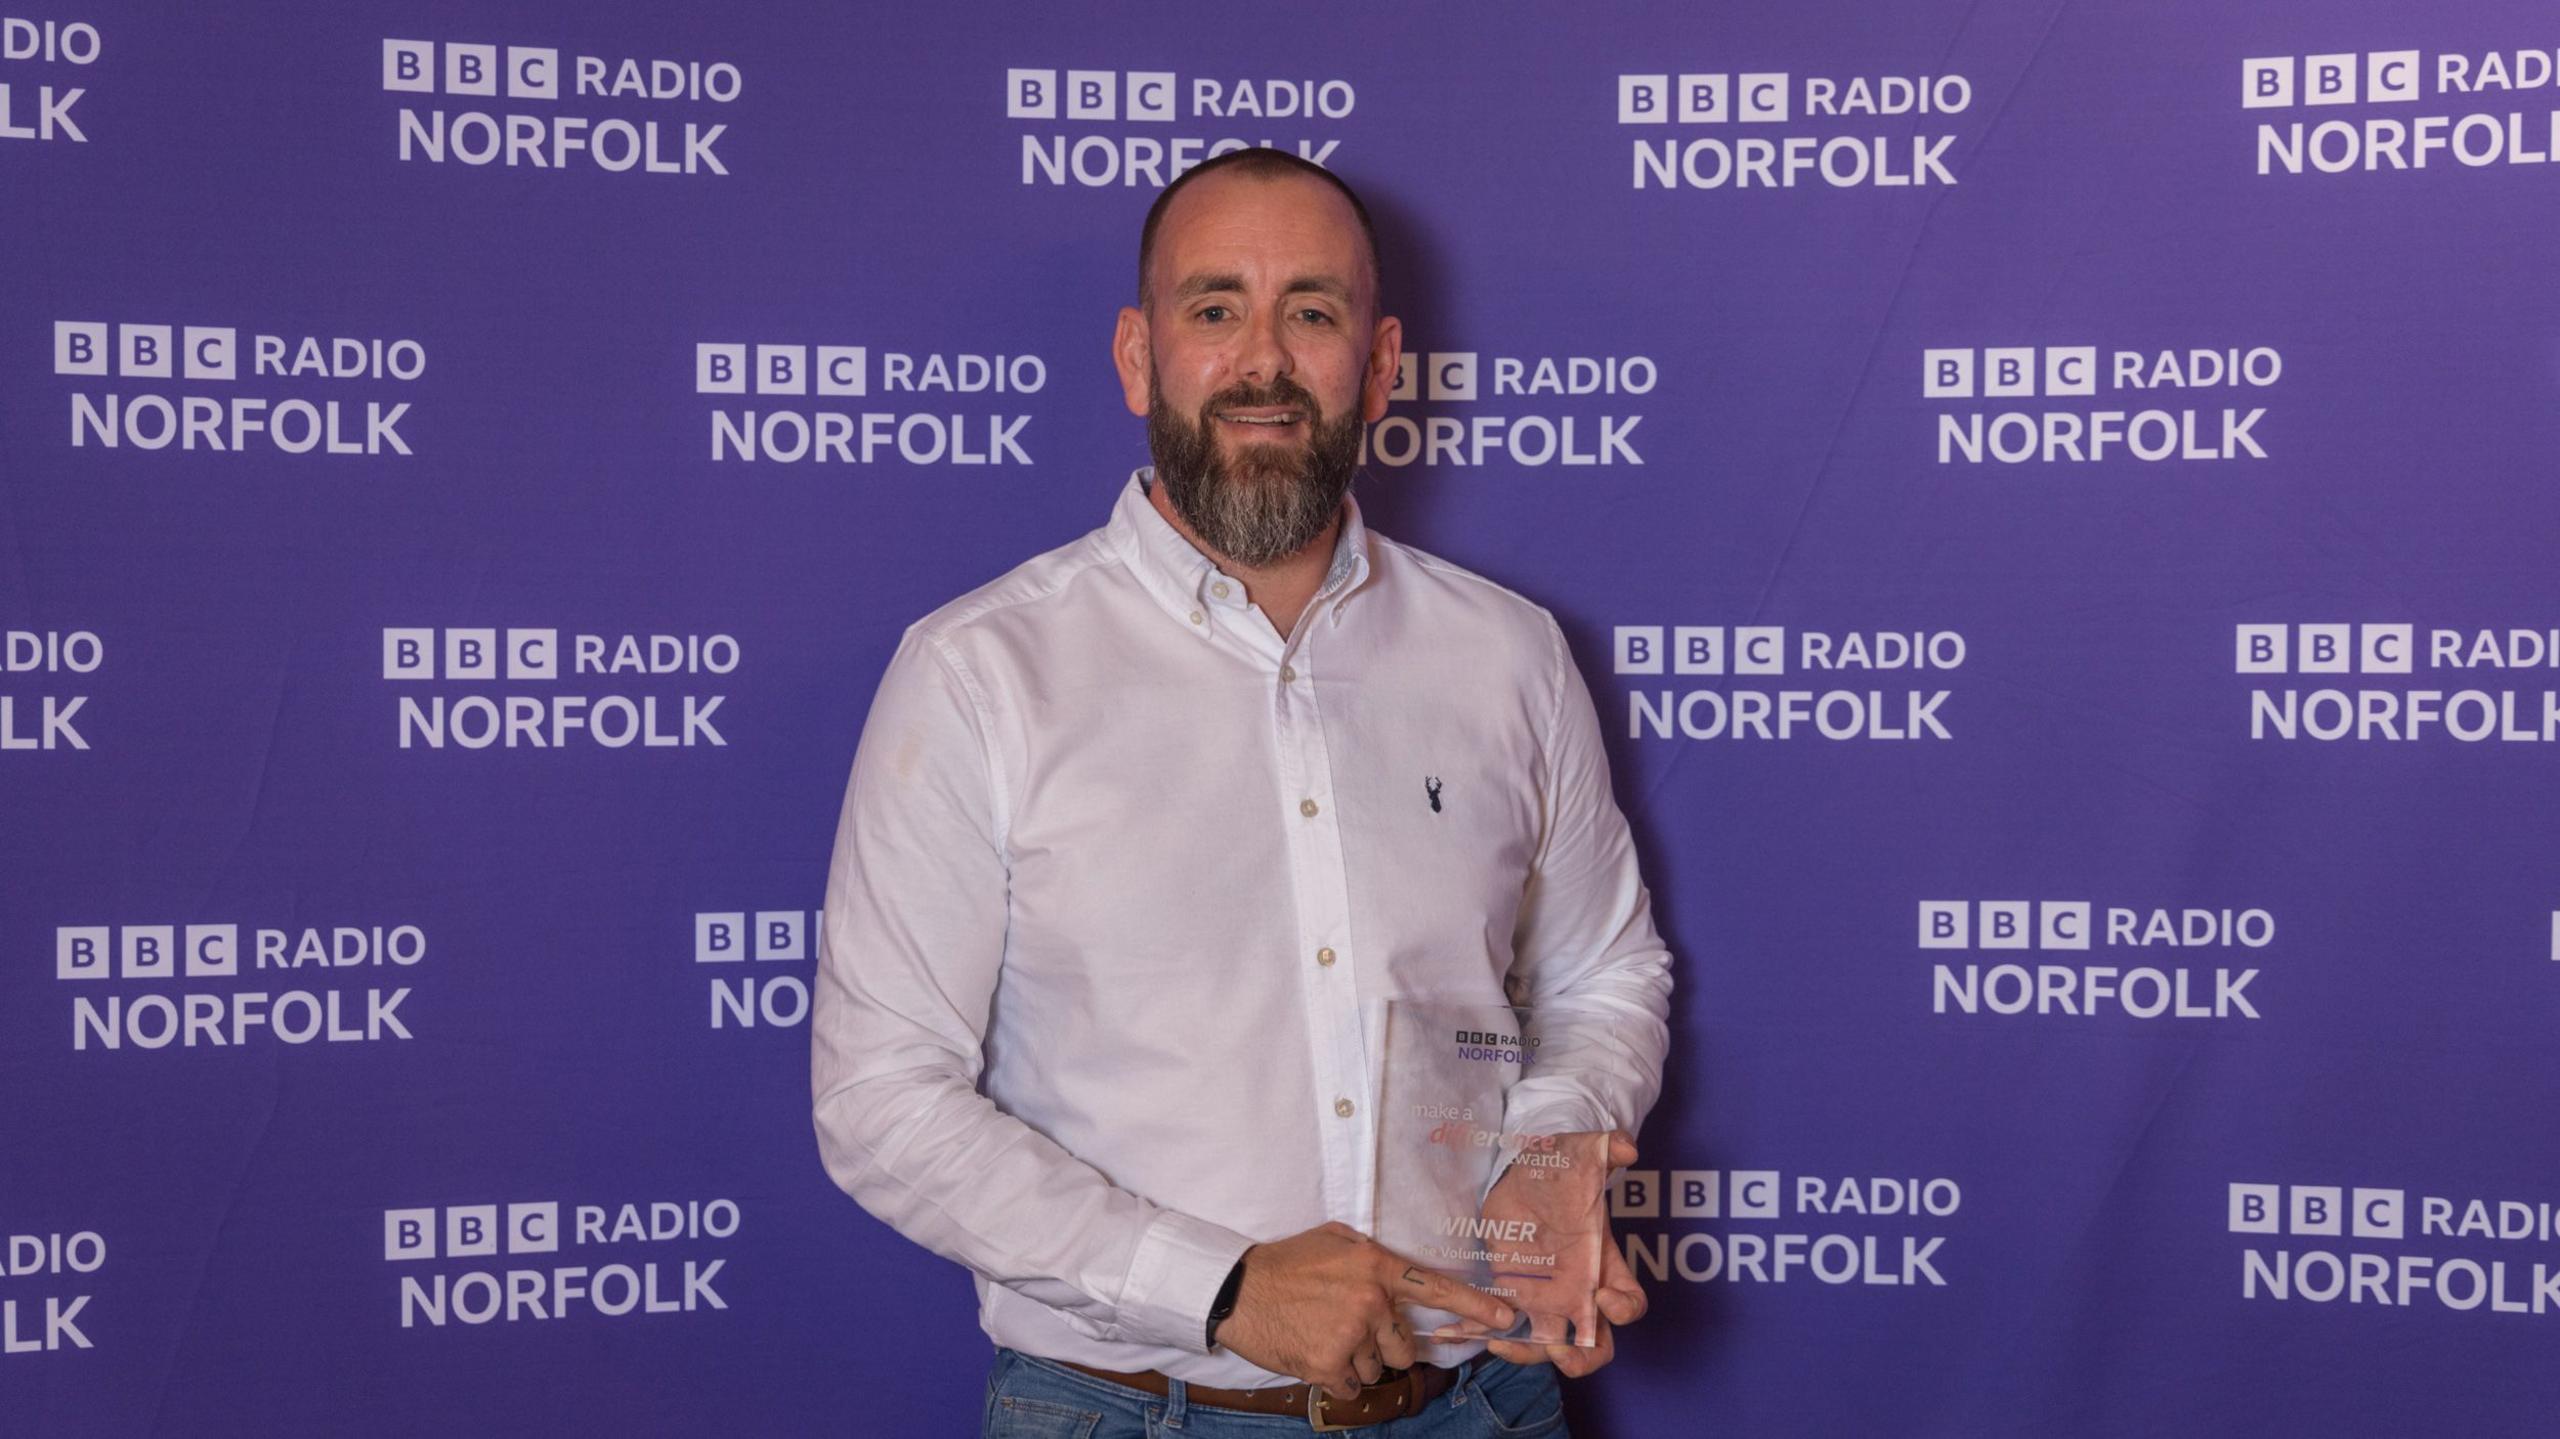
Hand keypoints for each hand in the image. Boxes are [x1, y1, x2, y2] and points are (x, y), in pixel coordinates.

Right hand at [1214, 1221, 1517, 1402]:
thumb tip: (1395, 1272)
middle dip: (1383, 1345)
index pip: (1435, 1289)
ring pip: (1376, 1367)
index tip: (1506, 1319)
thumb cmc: (1284, 1263)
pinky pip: (1351, 1385)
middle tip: (1348, 1328)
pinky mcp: (1328, 1364)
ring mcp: (1350, 1335)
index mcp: (1375, 1267)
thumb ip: (1370, 1255)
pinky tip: (1312, 1352)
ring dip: (1355, 1360)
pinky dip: (1335, 1376)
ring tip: (1321, 1334)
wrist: (1236, 1290)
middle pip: (1404, 1346)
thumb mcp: (1333, 1240)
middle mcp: (1370, 1301)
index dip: (1475, 1307)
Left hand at [1484, 1131, 1644, 1377]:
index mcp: (1604, 1265)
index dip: (1624, 1310)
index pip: (1630, 1303)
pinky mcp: (1510, 1291)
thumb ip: (1609, 1147)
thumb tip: (1628, 1146)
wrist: (1526, 1169)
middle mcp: (1577, 1289)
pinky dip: (1481, 1333)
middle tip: (1562, 1351)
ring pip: (1546, 1346)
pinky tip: (1458, 1334)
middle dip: (1583, 1359)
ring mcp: (1543, 1295)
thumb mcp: (1586, 1153)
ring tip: (1500, 1343)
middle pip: (1596, 1345)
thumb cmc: (1564, 1166)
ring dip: (1528, 1354)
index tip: (1603, 1298)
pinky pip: (1501, 1323)